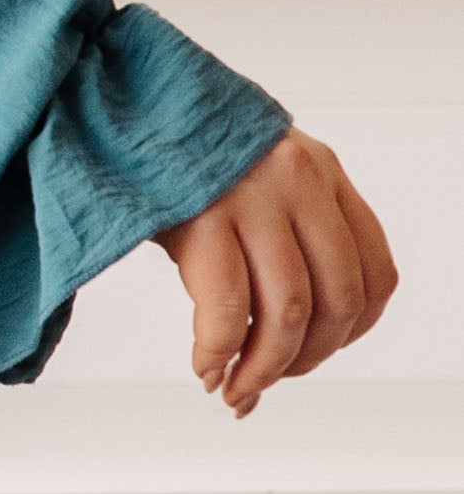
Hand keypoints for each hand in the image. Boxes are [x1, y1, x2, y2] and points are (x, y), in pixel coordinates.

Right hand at [159, 130, 397, 414]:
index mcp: (323, 173)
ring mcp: (252, 198)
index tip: (312, 355)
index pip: (376, 273)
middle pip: (337, 301)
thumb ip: (288, 226)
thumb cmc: (179, 154)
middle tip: (264, 382)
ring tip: (233, 388)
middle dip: (304, 362)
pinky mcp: (201, 216)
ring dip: (262, 370)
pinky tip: (204, 367)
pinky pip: (227, 308)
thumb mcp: (258, 173)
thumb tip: (285, 328)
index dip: (351, 333)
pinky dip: (219, 353)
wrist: (117, 105)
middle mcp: (300, 182)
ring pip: (288, 313)